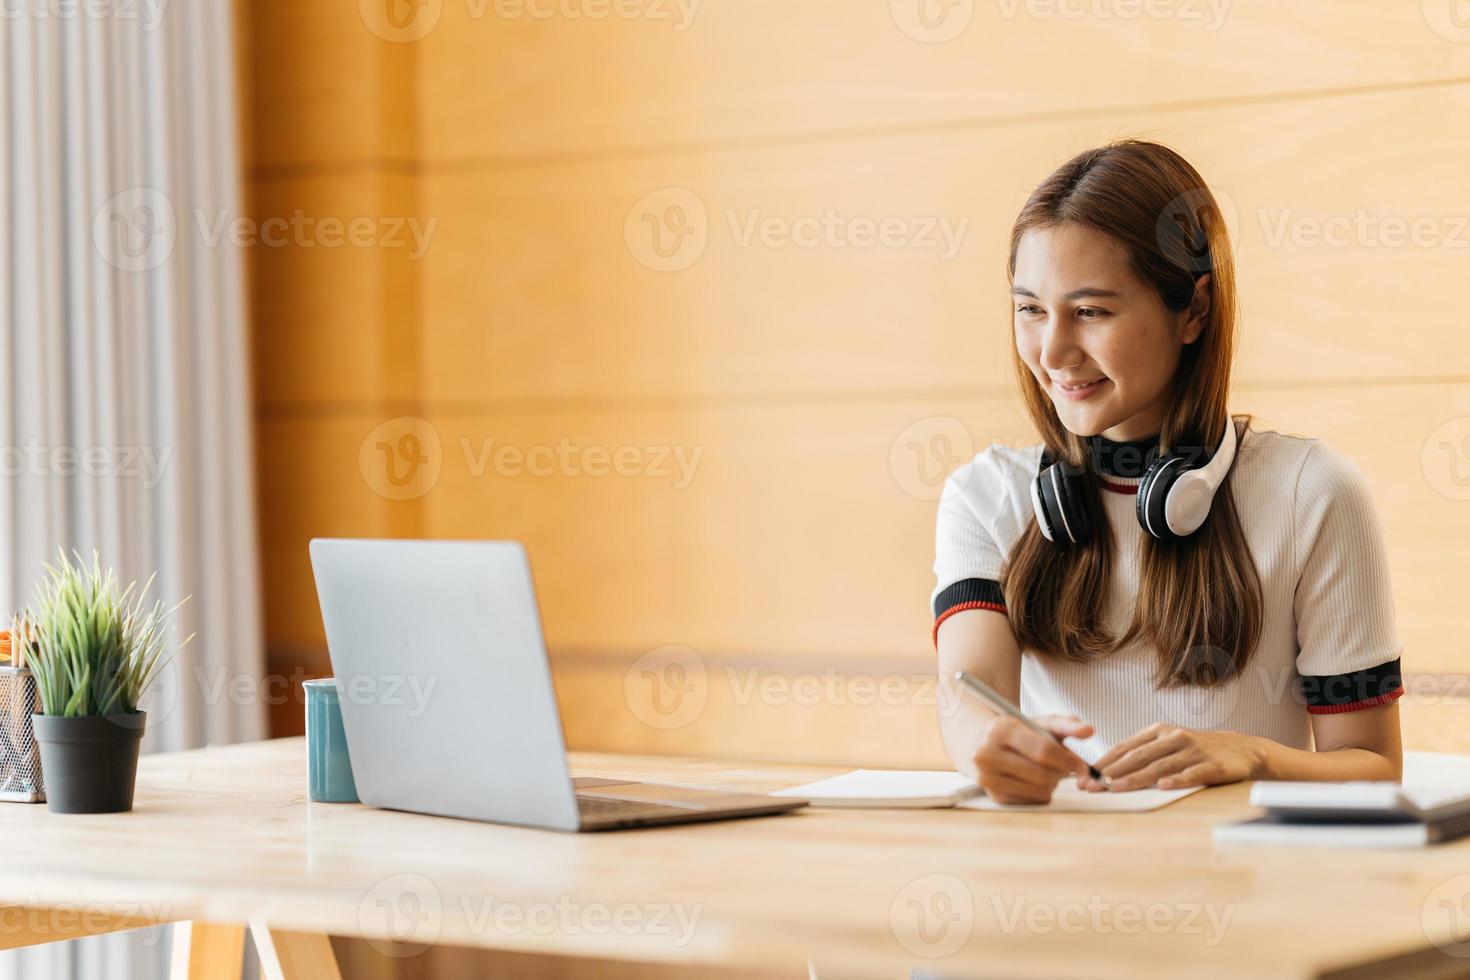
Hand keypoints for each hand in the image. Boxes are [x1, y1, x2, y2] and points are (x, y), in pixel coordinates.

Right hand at [972, 715, 1094, 804]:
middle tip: (1063, 767)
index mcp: (999, 730)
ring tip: (1047, 771)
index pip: (1043, 750)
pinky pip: (1032, 802)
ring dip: (1052, 784)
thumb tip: (1089, 731)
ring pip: (1039, 791)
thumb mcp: (1039, 722)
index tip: (1081, 765)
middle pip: (1042, 774)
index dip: (1068, 760)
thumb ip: (1066, 724)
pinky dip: (1041, 793)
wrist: (981, 742)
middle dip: (1060, 773)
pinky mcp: (993, 796)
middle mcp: (987, 755)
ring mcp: (988, 778)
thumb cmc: (1018, 732)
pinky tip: (1035, 780)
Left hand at [1078, 723, 1266, 791]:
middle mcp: (1173, 737)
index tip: (1085, 775)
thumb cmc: (1196, 750)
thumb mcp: (1168, 744)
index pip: (1125, 747)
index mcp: (1158, 731)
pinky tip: (1163, 787)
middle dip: (1112, 772)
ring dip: (1136, 778)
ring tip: (1116, 788)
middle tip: (1092, 786)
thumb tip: (1108, 769)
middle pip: (1137, 757)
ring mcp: (1192, 751)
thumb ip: (1143, 753)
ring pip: (1159, 766)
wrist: (1241, 749)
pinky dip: (1176, 780)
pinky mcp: (1211, 765)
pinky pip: (1191, 773)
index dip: (1104, 761)